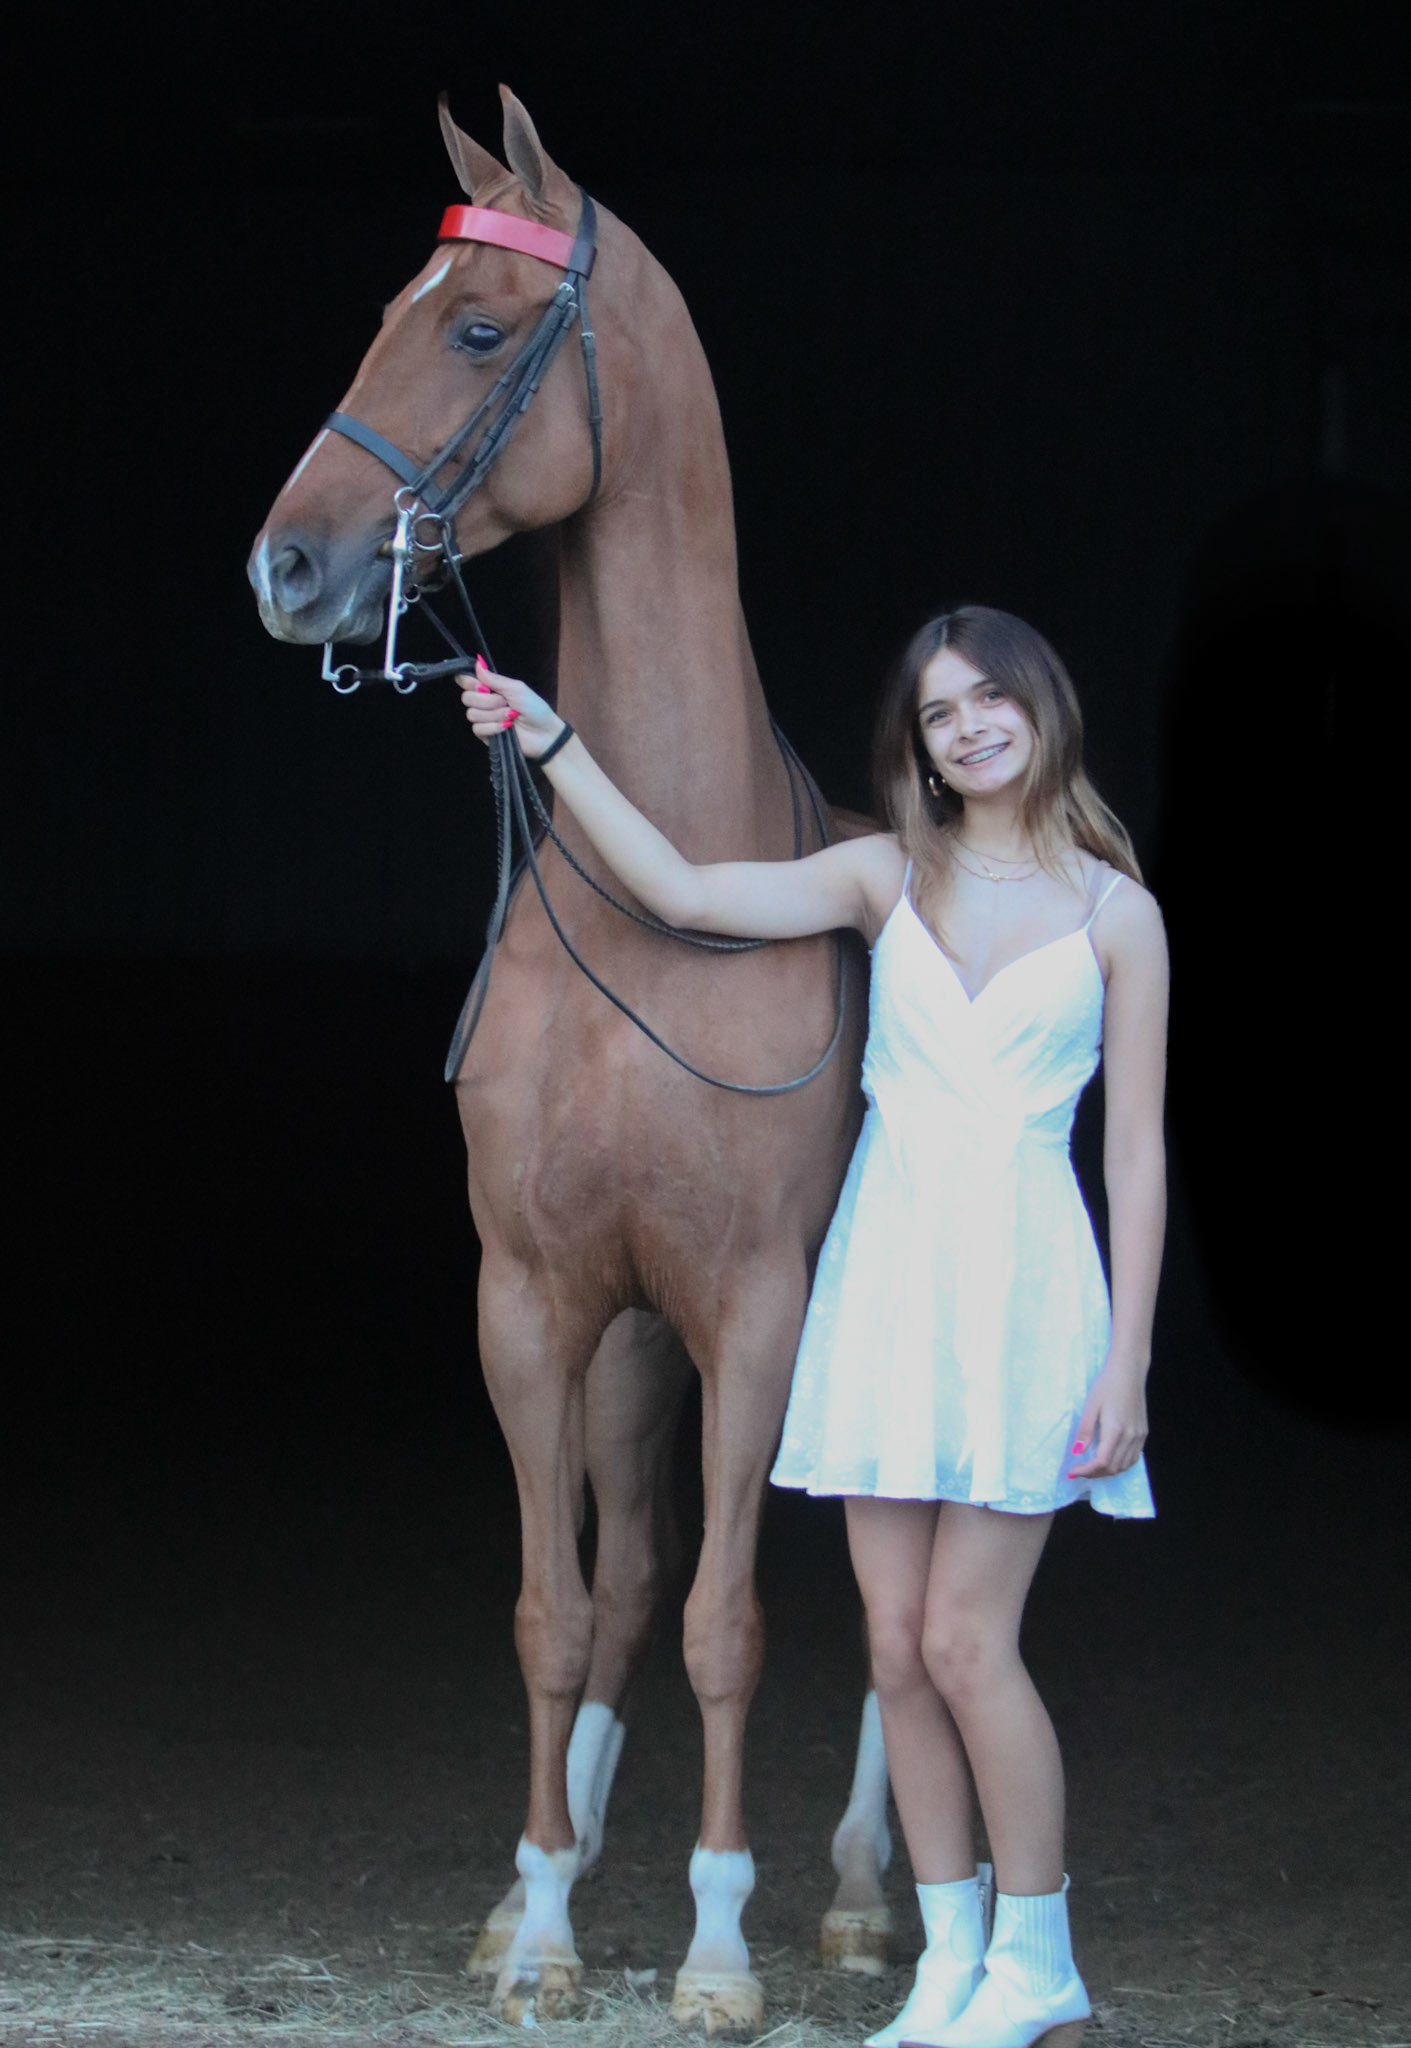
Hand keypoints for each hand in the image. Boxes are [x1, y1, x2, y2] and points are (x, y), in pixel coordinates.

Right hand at [457, 657, 565, 759]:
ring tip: (511, 716)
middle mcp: (483, 701)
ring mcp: (483, 719)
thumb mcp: (516, 689)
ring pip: (472, 714)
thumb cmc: (534, 708)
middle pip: (466, 698)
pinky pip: (477, 729)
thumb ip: (495, 679)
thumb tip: (478, 663)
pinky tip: (506, 728)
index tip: (483, 687)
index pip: (464, 680)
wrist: (543, 733)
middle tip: (505, 702)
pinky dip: (493, 727)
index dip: (468, 682)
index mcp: (489, 687)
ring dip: (494, 715)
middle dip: (488, 701)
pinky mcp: (485, 734)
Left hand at [1067, 1365, 1148, 1479]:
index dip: (1086, 1471)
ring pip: (1125, 1465)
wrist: (1129, 1371)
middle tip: (1079, 1470)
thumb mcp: (1090, 1406)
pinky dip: (1121, 1464)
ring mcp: (1139, 1436)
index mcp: (1116, 1430)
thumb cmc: (1107, 1385)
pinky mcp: (1143, 1433)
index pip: (1102, 1462)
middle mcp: (1131, 1436)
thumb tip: (1076, 1452)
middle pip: (1113, 1468)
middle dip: (1094, 1473)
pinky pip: (1134, 1457)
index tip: (1072, 1471)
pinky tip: (1109, 1460)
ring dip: (1107, 1471)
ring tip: (1092, 1467)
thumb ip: (1085, 1431)